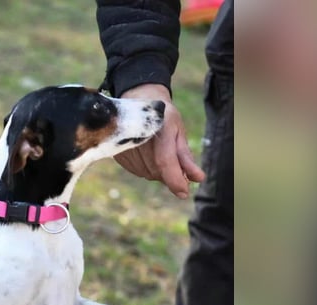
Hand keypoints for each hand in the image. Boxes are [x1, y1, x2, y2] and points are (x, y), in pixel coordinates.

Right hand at [115, 84, 204, 198]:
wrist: (138, 101)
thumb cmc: (164, 117)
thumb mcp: (178, 131)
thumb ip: (186, 157)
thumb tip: (198, 179)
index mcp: (158, 130)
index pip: (165, 162)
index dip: (175, 180)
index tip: (184, 192)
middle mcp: (139, 140)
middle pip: (157, 172)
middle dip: (168, 172)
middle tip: (171, 156)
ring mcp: (125, 148)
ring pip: (147, 174)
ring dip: (157, 170)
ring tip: (157, 151)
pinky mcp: (118, 154)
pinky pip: (137, 171)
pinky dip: (145, 167)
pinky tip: (146, 153)